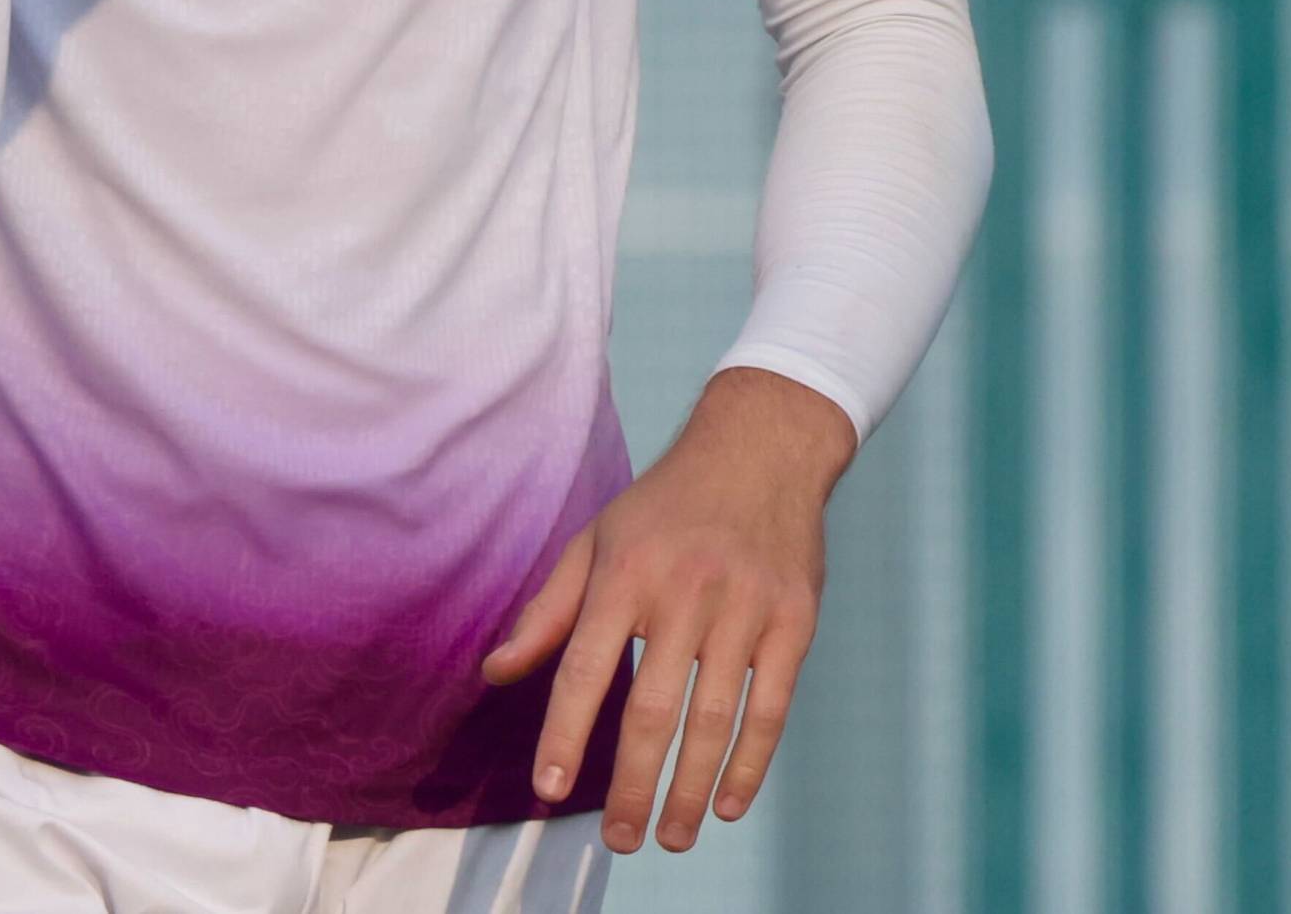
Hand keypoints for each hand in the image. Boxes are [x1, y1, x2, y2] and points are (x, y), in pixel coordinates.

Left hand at [482, 365, 850, 853]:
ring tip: (673, 836)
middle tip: (619, 840)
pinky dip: (751, 762)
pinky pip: (772, 707)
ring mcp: (744, 608)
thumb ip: (546, 612)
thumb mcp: (595, 541)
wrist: (760, 448)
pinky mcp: (794, 621)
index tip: (548, 787)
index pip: (586, 667)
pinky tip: (730, 804)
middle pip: (654, 709)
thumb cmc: (664, 505)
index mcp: (624, 573)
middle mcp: (684, 593)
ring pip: (715, 719)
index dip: (565, 731)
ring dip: (693, 788)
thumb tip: (496, 674)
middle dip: (633, 783)